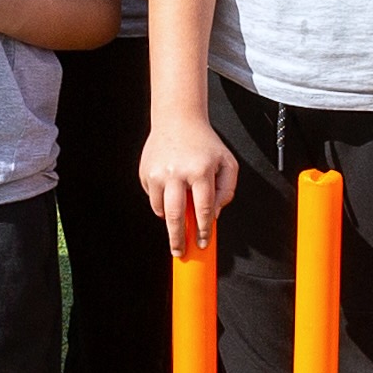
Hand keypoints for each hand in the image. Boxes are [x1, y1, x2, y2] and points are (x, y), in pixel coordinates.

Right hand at [138, 115, 238, 258]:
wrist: (177, 120)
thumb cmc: (205, 144)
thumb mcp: (227, 163)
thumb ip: (227, 191)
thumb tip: (213, 215)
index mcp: (200, 170)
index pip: (203, 209)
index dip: (203, 230)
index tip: (202, 243)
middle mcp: (177, 173)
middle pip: (175, 216)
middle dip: (177, 238)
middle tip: (179, 252)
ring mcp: (158, 173)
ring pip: (161, 209)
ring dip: (169, 217)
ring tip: (178, 211)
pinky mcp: (145, 173)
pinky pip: (153, 197)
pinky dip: (161, 200)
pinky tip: (170, 187)